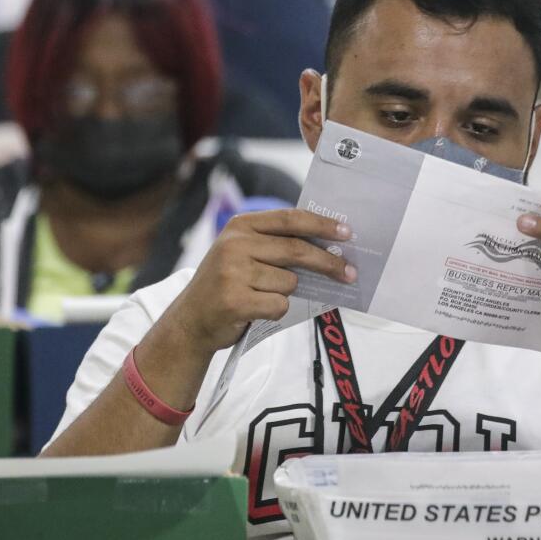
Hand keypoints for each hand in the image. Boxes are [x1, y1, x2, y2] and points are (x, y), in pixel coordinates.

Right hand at [165, 209, 355, 355]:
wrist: (190, 320)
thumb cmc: (226, 285)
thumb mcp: (242, 253)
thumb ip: (275, 245)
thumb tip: (327, 248)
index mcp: (240, 226)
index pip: (290, 219)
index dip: (321, 225)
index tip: (347, 233)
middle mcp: (234, 244)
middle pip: (296, 250)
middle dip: (328, 263)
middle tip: (349, 273)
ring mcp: (232, 272)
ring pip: (289, 283)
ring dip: (285, 294)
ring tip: (261, 297)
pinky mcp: (235, 300)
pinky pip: (279, 305)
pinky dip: (275, 311)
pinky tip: (255, 310)